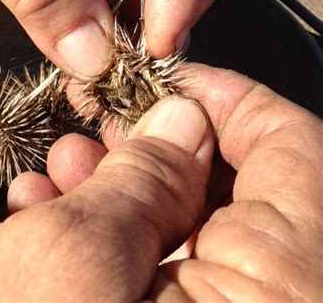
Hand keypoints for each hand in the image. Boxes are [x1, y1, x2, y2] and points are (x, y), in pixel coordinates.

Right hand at [0, 65, 321, 300]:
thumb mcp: (70, 261)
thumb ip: (144, 175)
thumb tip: (182, 117)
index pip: (297, 149)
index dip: (230, 99)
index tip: (174, 83)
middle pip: (251, 193)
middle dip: (167, 148)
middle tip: (106, 128)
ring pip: (206, 236)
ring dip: (136, 192)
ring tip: (67, 169)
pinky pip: (182, 280)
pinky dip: (129, 242)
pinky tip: (65, 220)